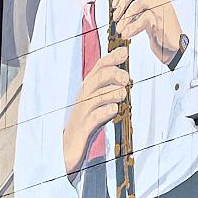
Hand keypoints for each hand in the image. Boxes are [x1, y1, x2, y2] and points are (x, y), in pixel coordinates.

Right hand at [62, 46, 128, 176]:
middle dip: (113, 74)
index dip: (112, 58)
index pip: (99, 68)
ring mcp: (83, 111)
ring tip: (124, 93)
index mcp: (89, 89)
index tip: (125, 50)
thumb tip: (126, 81)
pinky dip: (105, 112)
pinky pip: (94, 117)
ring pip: (97, 96)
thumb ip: (109, 92)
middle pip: (98, 78)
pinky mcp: (84, 127)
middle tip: (127, 78)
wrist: (69, 146)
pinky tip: (114, 110)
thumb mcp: (98, 104)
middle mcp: (85, 96)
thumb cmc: (87, 123)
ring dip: (111, 92)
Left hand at [113, 0, 182, 62]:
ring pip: (140, 1)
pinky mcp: (163, 17)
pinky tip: (128, 34)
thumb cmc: (157, 26)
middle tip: (115, 13)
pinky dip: (133, 27)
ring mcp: (162, 2)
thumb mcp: (143, 9)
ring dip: (126, 16)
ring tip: (119, 27)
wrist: (172, 44)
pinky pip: (145, 18)